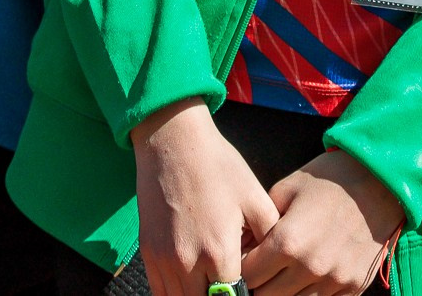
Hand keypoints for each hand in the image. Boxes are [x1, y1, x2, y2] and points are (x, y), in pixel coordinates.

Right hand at [131, 102, 276, 295]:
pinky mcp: (148, 253)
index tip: (250, 285)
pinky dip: (177, 295)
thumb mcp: (256, 197)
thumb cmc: (217, 166)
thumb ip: (270, 238)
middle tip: (234, 286)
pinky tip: (191, 287)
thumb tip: (272, 264)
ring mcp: (164, 259)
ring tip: (213, 286)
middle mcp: (188, 262)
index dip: (245, 294)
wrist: (172, 140)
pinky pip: (160, 292)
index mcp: (219, 251)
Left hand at [238, 149, 400, 294]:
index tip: (246, 257)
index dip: (243, 265)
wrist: (382, 182)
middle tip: (264, 266)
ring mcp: (334, 280)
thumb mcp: (288, 188)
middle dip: (261, 281)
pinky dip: (310, 292)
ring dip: (285, 289)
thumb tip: (245, 245)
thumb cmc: (331, 180)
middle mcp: (310, 267)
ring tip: (286, 271)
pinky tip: (309, 274)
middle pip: (267, 295)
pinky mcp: (353, 287)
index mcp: (289, 241)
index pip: (248, 274)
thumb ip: (262, 220)